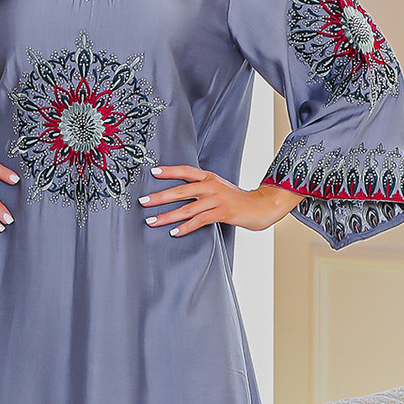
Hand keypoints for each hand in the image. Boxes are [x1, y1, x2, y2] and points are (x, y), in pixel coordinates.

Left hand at [137, 165, 304, 235]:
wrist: (260, 206)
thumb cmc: (235, 198)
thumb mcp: (218, 187)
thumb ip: (200, 187)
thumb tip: (177, 192)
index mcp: (209, 177)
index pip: (185, 171)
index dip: (169, 171)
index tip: (152, 172)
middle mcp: (211, 186)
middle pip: (180, 190)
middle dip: (160, 196)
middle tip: (143, 201)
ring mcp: (217, 200)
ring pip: (187, 208)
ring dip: (167, 216)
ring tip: (152, 221)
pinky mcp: (222, 213)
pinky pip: (200, 221)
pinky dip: (186, 227)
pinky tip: (174, 232)